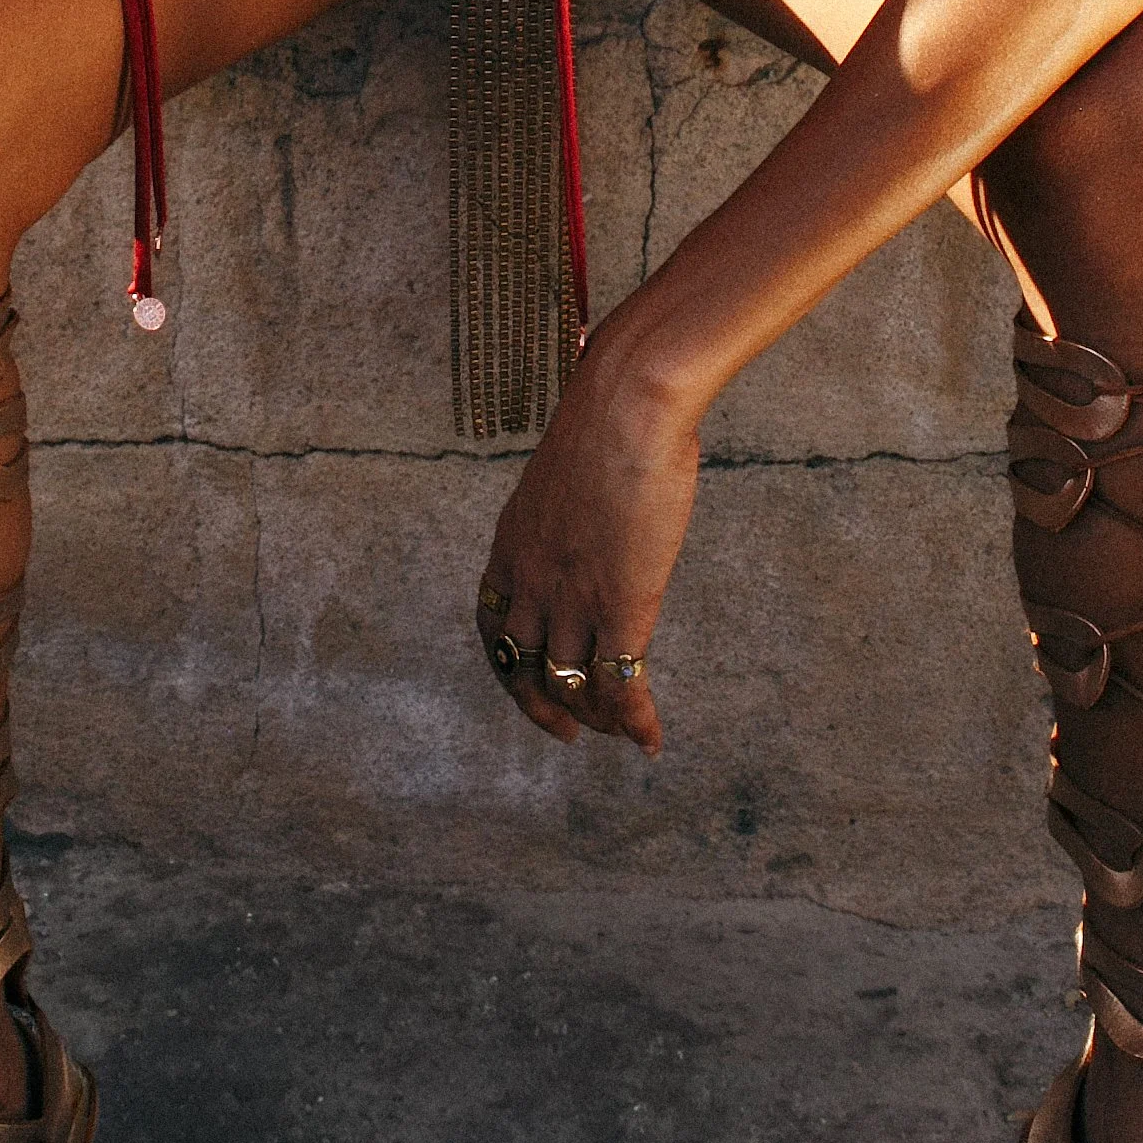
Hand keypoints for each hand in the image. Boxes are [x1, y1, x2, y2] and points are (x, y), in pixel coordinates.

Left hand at [473, 336, 698, 755]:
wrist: (627, 403)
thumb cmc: (613, 418)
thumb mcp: (573, 469)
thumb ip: (575, 504)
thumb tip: (601, 501)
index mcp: (512, 542)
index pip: (491, 624)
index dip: (507, 664)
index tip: (527, 682)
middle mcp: (530, 579)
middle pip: (521, 668)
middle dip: (542, 707)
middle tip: (567, 731)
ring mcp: (571, 597)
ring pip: (571, 686)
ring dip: (596, 718)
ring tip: (620, 733)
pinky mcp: (619, 605)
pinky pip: (620, 686)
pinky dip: (634, 722)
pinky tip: (650, 740)